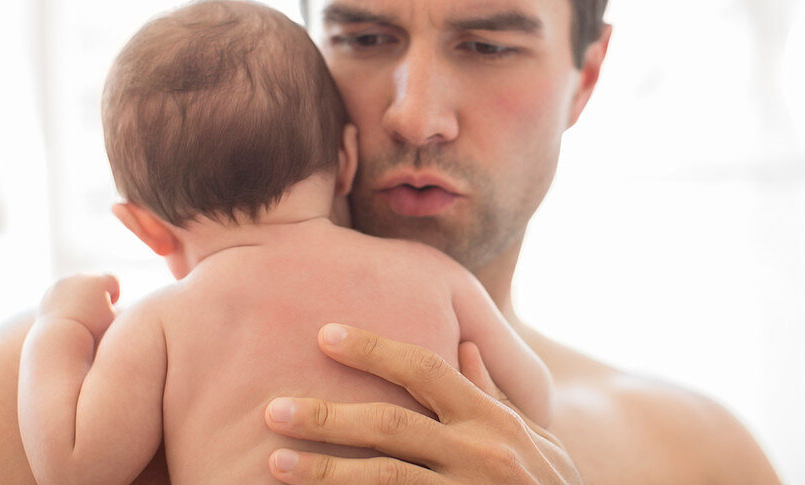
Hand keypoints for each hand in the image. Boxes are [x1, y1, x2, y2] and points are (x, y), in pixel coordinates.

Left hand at [37, 273, 119, 340]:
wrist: (59, 337)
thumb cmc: (90, 330)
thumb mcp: (110, 318)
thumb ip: (111, 304)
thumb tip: (105, 297)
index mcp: (99, 282)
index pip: (113, 280)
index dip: (114, 292)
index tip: (111, 304)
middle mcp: (82, 277)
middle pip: (94, 281)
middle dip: (96, 293)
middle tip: (95, 310)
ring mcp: (64, 282)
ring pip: (77, 285)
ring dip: (80, 295)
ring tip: (80, 313)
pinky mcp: (50, 291)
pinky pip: (62, 291)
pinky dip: (65, 300)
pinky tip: (67, 314)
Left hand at [264, 324, 580, 483]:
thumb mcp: (532, 437)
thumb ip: (491, 394)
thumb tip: (464, 346)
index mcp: (491, 418)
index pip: (424, 369)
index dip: (373, 349)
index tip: (325, 334)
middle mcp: (480, 451)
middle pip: (390, 424)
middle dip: (327, 416)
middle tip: (273, 409)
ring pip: (384, 478)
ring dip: (325, 471)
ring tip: (276, 465)